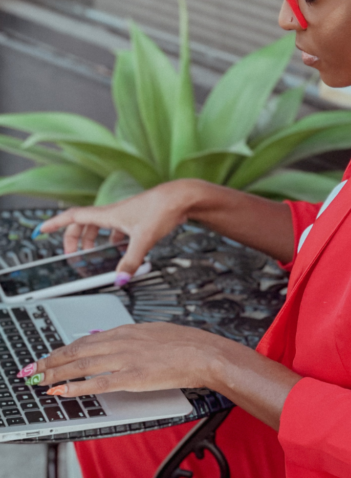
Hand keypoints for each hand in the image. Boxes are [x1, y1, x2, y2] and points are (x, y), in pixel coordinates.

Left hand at [26, 323, 224, 396]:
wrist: (204, 352)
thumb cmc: (186, 344)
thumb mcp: (154, 333)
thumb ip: (132, 339)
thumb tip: (116, 343)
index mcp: (127, 330)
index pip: (86, 339)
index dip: (64, 349)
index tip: (51, 356)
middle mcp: (121, 341)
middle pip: (77, 351)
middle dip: (51, 361)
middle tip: (35, 369)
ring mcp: (125, 359)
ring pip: (81, 365)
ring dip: (56, 373)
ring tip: (40, 381)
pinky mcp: (133, 376)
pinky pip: (97, 383)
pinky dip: (76, 387)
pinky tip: (62, 391)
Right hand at [36, 181, 196, 279]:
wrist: (182, 197)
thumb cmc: (162, 209)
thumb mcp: (143, 239)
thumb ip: (130, 261)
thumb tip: (119, 279)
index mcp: (108, 215)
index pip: (74, 217)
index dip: (56, 224)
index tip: (41, 230)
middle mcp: (113, 213)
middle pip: (84, 225)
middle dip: (73, 239)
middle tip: (70, 254)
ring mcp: (125, 216)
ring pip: (100, 227)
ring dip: (92, 240)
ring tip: (91, 255)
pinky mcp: (137, 219)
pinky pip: (116, 231)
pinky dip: (112, 241)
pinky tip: (119, 250)